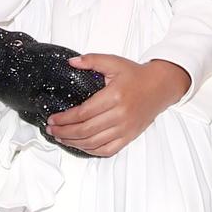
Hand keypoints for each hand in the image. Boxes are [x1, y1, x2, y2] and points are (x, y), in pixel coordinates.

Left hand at [46, 54, 189, 156]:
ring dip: (73, 143)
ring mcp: (125, 128)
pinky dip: (90, 150)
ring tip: (61, 138)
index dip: (64, 119)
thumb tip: (71, 62)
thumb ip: (92, 60)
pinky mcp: (129, 137)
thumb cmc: (136, 75)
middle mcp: (120, 114)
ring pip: (93, 143)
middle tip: (51, 130)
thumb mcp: (115, 62)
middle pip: (85, 130)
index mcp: (115, 96)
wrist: (160, 86)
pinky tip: (80, 145)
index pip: (83, 113)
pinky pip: (106, 150)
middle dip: (64, 132)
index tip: (52, 119)